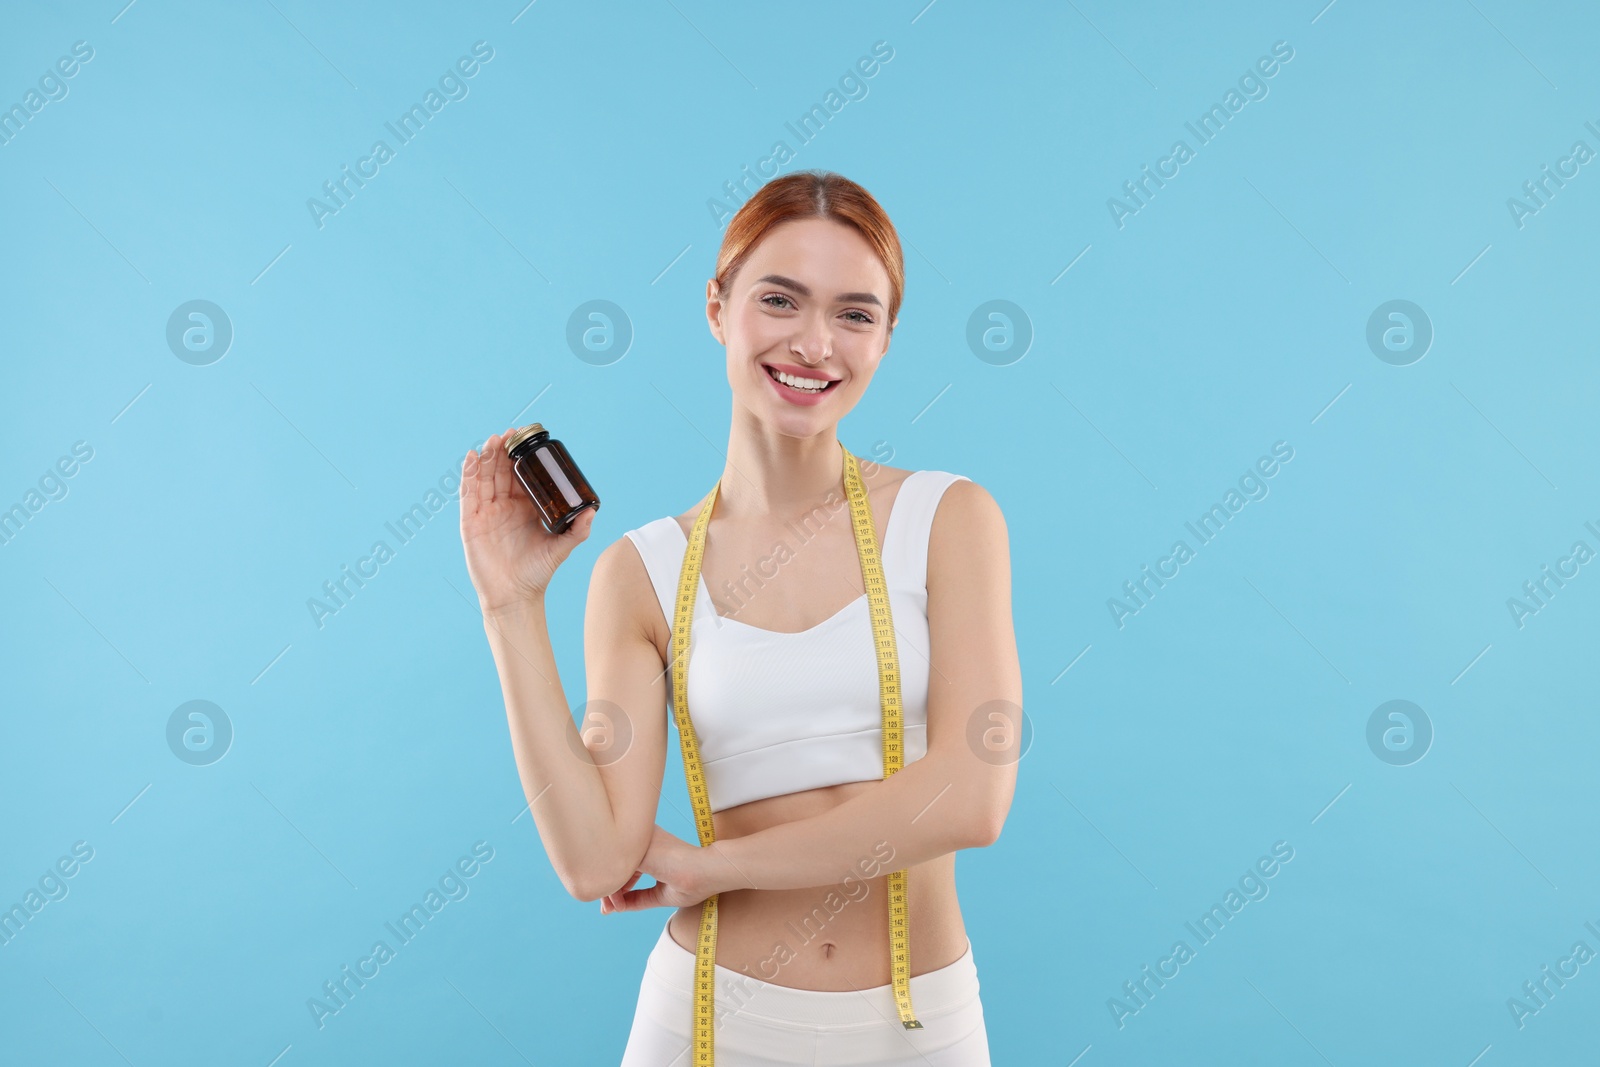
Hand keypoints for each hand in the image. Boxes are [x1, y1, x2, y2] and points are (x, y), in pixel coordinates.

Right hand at [460, 428, 597, 612]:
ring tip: (493, 440)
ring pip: (485, 479)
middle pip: (502, 472)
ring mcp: (486, 513)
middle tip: (509, 434)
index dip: (523, 458)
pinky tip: (472, 458)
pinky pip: (468, 494)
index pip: (522, 477)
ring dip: (488, 458)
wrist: (515, 596)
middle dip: (504, 452)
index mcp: (525, 508)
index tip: (527, 440)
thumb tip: (592, 512)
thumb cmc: (537, 573)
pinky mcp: (471, 522)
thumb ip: (577, 531)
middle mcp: (505, 507)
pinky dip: (469, 475)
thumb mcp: (561, 548)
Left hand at [599, 826, 722, 913]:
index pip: (623, 863)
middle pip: (614, 863)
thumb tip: (610, 908)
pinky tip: (617, 901)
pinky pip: (614, 867)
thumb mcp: (658, 894)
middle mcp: (642, 838)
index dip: (616, 885)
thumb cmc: (692, 882)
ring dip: (610, 889)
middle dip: (609, 888)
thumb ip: (636, 899)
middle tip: (608, 908)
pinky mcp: (637, 847)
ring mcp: (639, 841)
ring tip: (616, 906)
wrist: (706, 872)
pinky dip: (612, 886)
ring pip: (611, 864)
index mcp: (649, 845)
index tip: (612, 906)